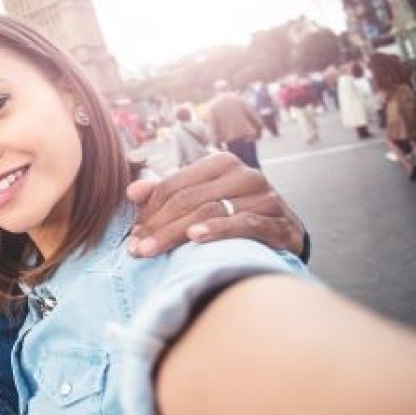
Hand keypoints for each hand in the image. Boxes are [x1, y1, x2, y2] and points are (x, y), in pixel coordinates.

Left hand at [126, 152, 304, 257]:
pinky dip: (217, 230)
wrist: (285, 233)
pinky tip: (194, 238)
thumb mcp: (201, 200)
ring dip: (174, 233)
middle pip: (188, 199)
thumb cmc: (235, 214)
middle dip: (157, 226)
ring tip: (151, 251)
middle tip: (135, 249)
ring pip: (210, 211)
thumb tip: (131, 192)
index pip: (174, 185)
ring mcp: (265, 197)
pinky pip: (244, 223)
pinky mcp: (280, 221)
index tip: (131, 234)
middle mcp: (244, 174)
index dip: (148, 210)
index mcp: (221, 163)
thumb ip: (167, 194)